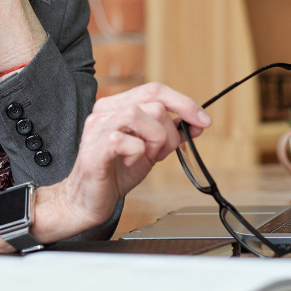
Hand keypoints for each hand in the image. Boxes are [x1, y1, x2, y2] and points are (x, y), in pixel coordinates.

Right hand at [37, 83, 211, 237]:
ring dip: (154, 139)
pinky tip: (131, 162)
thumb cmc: (115, 173)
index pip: (154, 89)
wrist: (87, 200)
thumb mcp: (150, 149)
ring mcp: (96, 129)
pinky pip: (124, 140)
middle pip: (152, 103)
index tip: (203, 120)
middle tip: (161, 152)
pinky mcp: (94, 150)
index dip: (183, 102)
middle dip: (169, 131)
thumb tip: (195, 123)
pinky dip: (137, 153)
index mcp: (116, 106)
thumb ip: (169, 134)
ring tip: (147, 156)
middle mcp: (104, 112)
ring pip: (138, 114)